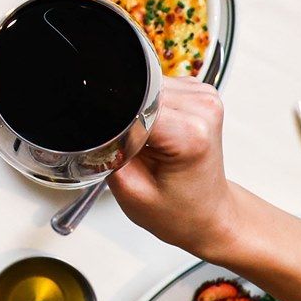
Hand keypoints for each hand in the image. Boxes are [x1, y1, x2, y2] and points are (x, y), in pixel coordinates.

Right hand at [107, 77, 240, 257]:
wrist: (208, 214)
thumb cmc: (180, 211)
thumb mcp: (131, 192)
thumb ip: (108, 154)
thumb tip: (93, 122)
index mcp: (190, 132)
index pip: (134, 104)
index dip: (117, 125)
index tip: (124, 149)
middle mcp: (202, 107)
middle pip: (141, 92)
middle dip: (128, 118)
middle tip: (139, 152)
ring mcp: (203, 96)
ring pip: (147, 87)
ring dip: (139, 112)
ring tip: (151, 144)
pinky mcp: (198, 93)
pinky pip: (157, 89)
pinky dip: (149, 109)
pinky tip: (158, 133)